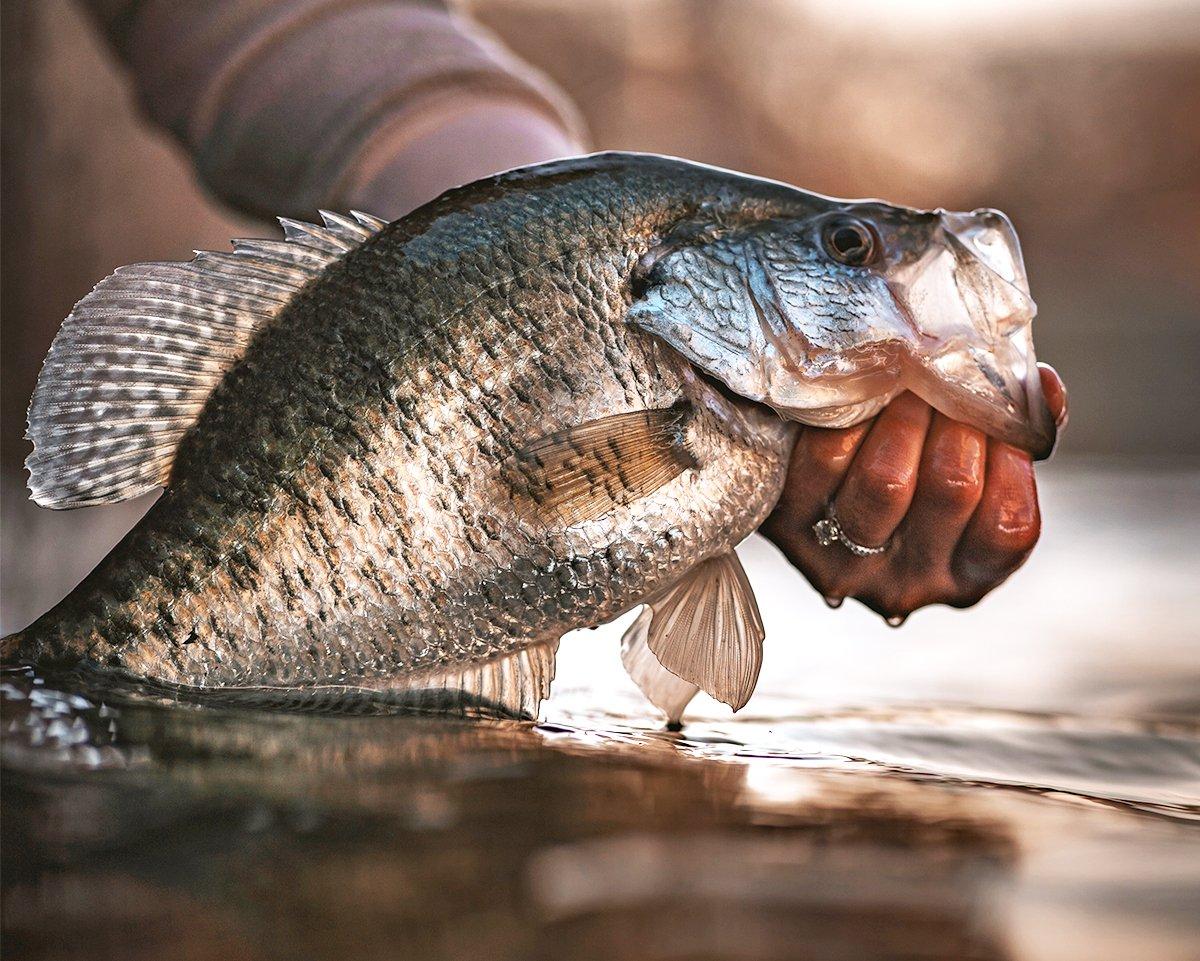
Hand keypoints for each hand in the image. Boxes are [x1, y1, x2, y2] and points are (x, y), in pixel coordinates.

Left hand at [760, 365, 1067, 621]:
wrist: (806, 476)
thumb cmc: (912, 468)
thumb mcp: (972, 465)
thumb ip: (1015, 432)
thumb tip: (1043, 387)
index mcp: (962, 577)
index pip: (1007, 528)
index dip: (1011, 460)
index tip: (1001, 412)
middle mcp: (902, 584)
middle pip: (950, 490)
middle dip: (958, 418)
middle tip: (950, 376)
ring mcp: (839, 560)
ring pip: (886, 480)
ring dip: (905, 414)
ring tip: (909, 378)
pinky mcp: (786, 525)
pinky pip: (825, 460)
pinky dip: (850, 416)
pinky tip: (861, 391)